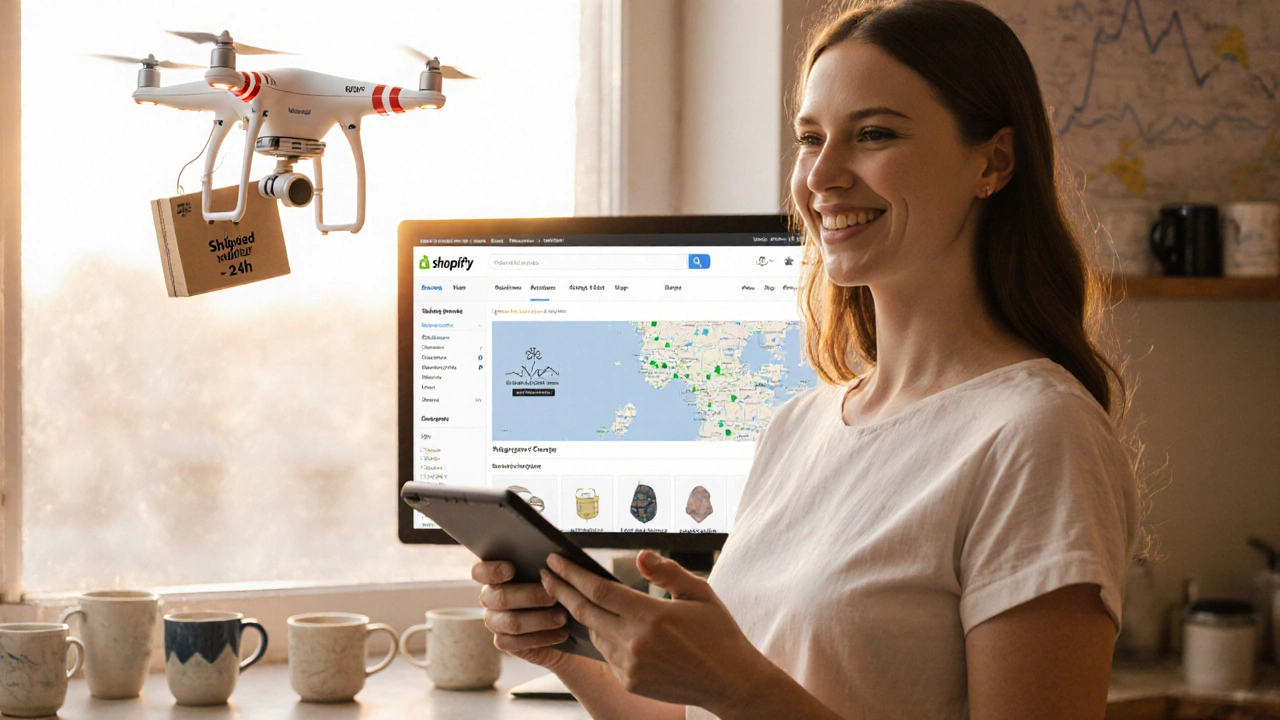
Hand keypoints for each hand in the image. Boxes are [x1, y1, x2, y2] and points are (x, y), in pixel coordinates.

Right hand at [473, 560, 573, 671]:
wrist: (563, 619)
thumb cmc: (554, 585)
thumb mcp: (549, 571)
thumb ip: (542, 565)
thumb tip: (550, 558)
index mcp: (494, 575)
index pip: (480, 572)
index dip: (492, 570)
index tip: (511, 569)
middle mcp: (489, 597)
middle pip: (501, 597)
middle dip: (531, 596)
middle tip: (554, 597)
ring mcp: (494, 620)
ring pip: (511, 622)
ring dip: (540, 620)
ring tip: (563, 617)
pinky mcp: (503, 641)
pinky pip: (517, 642)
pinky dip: (543, 638)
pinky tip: (562, 633)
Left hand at [540, 550, 770, 712]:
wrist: (730, 682)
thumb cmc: (718, 633)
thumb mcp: (699, 592)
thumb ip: (666, 571)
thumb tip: (640, 555)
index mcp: (652, 616)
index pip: (598, 590)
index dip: (572, 574)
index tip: (555, 560)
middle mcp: (636, 643)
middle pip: (585, 611)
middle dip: (560, 590)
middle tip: (545, 574)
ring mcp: (630, 666)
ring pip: (594, 632)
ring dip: (582, 613)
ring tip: (573, 595)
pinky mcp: (630, 682)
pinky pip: (606, 653)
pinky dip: (602, 635)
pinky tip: (603, 623)